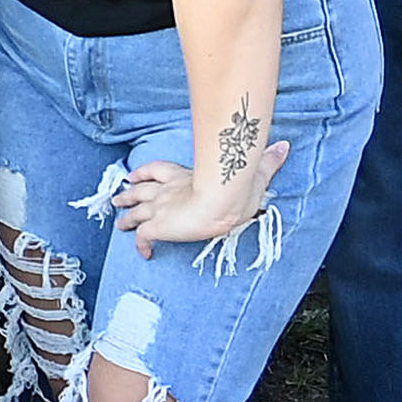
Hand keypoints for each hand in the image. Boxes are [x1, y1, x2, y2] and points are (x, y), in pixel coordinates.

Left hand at [114, 136, 289, 248]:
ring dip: (126, 216)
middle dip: (128, 194)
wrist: (221, 200)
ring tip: (119, 222)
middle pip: (140, 190)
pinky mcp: (158, 226)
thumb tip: (283, 147)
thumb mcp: (253, 172)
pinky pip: (143, 238)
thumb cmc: (235, 186)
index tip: (136, 174)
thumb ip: (266, 162)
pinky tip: (143, 254)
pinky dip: (140, 245)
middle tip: (119, 198)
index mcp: (183, 176)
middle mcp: (167, 190)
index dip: (145, 172)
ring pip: (135, 212)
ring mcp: (160, 208)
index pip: (158, 170)